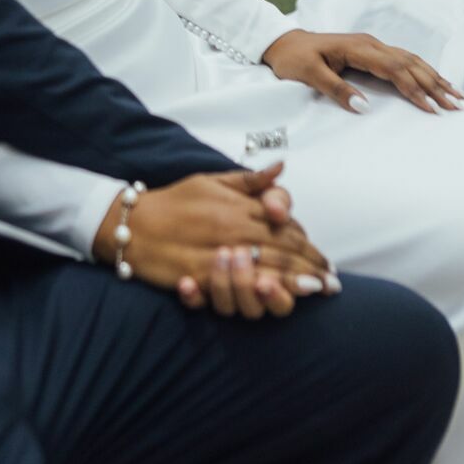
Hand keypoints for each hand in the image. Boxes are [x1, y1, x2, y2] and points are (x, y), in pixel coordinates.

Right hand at [93, 164, 337, 319]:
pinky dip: (264, 289)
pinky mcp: (201, 273)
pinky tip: (282, 295)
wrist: (132, 224)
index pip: (283, 224)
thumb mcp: (210, 181)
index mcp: (236, 204)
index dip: (306, 242)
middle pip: (282, 246)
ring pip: (267, 265)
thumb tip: (281, 168)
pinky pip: (239, 283)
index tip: (323, 257)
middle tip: (332, 279)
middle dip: (310, 263)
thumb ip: (248, 181)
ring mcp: (217, 250)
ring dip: (297, 278)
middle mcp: (232, 225)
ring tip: (319, 289)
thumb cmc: (173, 202)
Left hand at [262, 29, 463, 115]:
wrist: (282, 42)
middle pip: (410, 63)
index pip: (394, 68)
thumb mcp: (307, 75)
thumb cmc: (293, 59)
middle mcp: (371, 44)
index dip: (414, 88)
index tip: (430, 108)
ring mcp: (373, 46)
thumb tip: (364, 106)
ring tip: (458, 95)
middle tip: (457, 106)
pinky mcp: (372, 52)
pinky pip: (404, 61)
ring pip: (412, 61)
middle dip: (435, 85)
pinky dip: (424, 72)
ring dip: (435, 78)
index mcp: (358, 48)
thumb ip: (335, 89)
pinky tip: (437, 82)